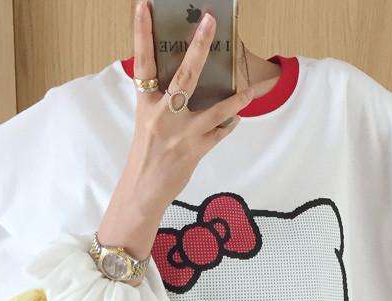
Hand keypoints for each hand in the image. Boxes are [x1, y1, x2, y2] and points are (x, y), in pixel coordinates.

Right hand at [97, 2, 254, 256]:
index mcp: (145, 104)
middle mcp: (163, 115)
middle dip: (200, 47)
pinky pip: (220, 132)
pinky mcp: (195, 150)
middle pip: (185, 75)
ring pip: (215, 109)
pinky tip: (236, 117)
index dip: (141, 32)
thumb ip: (160, 100)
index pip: (143, 61)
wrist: (142, 191)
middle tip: (210, 21)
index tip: (145, 6)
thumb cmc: (145, 155)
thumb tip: (182, 81)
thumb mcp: (146, 122)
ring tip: (250, 88)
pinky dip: (229, 123)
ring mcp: (181, 133)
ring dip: (236, 98)